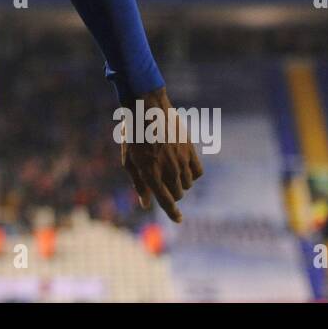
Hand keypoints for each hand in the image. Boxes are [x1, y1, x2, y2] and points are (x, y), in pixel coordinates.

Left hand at [118, 86, 203, 222]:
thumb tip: (146, 203)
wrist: (147, 108)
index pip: (166, 202)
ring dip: (181, 184)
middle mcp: (168, 170)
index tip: (179, 220)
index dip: (173, 214)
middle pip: (178, 194)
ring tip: (170, 172)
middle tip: (163, 183)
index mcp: (151, 174)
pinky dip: (192, 174)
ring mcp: (181, 160)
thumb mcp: (129, 160)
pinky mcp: (190, 150)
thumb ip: (139, 184)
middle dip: (171, 193)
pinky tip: (184, 169)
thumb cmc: (133, 135)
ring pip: (188, 184)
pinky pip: (198, 172)